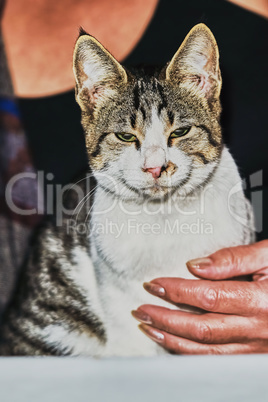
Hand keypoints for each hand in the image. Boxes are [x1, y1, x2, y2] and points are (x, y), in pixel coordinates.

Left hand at [132, 240, 267, 353]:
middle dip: (165, 318)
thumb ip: (234, 258)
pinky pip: (218, 360)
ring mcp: (256, 348)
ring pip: (206, 351)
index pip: (207, 297)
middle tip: (141, 307)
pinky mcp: (255, 356)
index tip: (154, 284)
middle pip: (201, 328)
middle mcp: (258, 329)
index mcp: (261, 301)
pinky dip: (190, 353)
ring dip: (172, 339)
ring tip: (148, 326)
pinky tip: (172, 342)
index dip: (176, 290)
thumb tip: (196, 266)